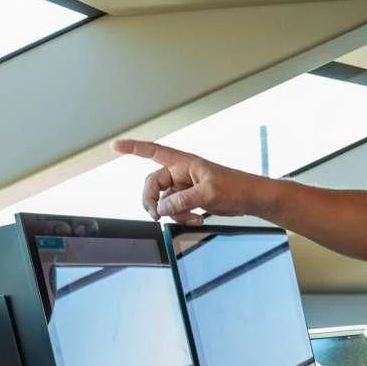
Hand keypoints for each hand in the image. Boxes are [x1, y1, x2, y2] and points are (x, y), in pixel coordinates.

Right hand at [112, 137, 256, 222]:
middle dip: (153, 201)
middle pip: (153, 185)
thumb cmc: (235, 187)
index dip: (132, 148)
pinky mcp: (190, 198)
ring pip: (164, 201)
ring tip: (192, 218)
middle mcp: (181, 172)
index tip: (114, 146)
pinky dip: (182, 216)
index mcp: (183, 162)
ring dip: (173, 213)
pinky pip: (175, 209)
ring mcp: (184, 186)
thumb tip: (161, 208)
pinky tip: (196, 219)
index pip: (152, 151)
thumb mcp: (208, 193)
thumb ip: (182, 200)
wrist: (251, 199)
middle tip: (156, 216)